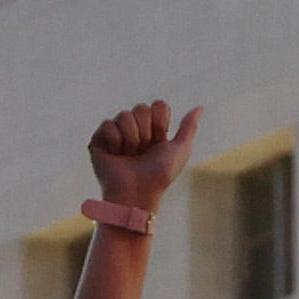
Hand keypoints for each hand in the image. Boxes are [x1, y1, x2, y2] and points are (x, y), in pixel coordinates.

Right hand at [86, 100, 200, 217]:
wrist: (136, 193)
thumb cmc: (159, 176)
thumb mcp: (180, 150)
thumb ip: (189, 128)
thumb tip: (200, 107)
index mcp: (152, 129)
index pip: (158, 105)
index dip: (160, 123)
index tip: (159, 141)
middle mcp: (134, 128)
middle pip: (141, 107)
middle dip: (145, 132)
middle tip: (142, 151)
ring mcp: (116, 133)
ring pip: (124, 115)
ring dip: (131, 138)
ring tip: (129, 155)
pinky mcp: (99, 139)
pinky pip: (107, 124)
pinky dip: (115, 141)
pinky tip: (116, 154)